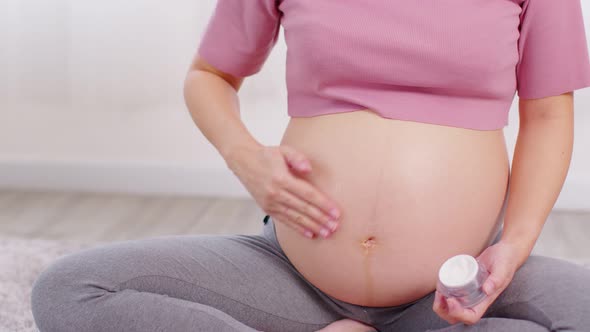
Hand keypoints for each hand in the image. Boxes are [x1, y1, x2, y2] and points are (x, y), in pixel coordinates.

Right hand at [226, 143, 340, 238]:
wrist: (243, 161)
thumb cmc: (267, 155)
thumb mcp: (283, 150)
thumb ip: (298, 158)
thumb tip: (308, 169)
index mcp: (282, 179)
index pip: (307, 194)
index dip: (323, 204)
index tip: (336, 213)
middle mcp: (276, 193)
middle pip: (303, 209)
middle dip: (321, 219)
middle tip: (335, 227)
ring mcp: (270, 203)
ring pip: (295, 218)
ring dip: (312, 226)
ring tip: (326, 233)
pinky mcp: (267, 208)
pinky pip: (285, 221)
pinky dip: (298, 228)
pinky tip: (310, 234)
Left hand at [432, 241, 523, 324]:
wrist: (504, 252)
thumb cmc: (506, 261)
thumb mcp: (503, 268)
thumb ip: (497, 279)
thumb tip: (487, 290)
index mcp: (485, 300)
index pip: (471, 316)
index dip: (459, 313)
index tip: (451, 300)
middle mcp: (476, 299)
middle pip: (458, 316)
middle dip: (444, 310)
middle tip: (439, 295)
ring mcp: (469, 293)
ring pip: (452, 307)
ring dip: (441, 303)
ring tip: (438, 290)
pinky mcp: (464, 284)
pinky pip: (451, 294)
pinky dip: (442, 293)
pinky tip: (439, 284)